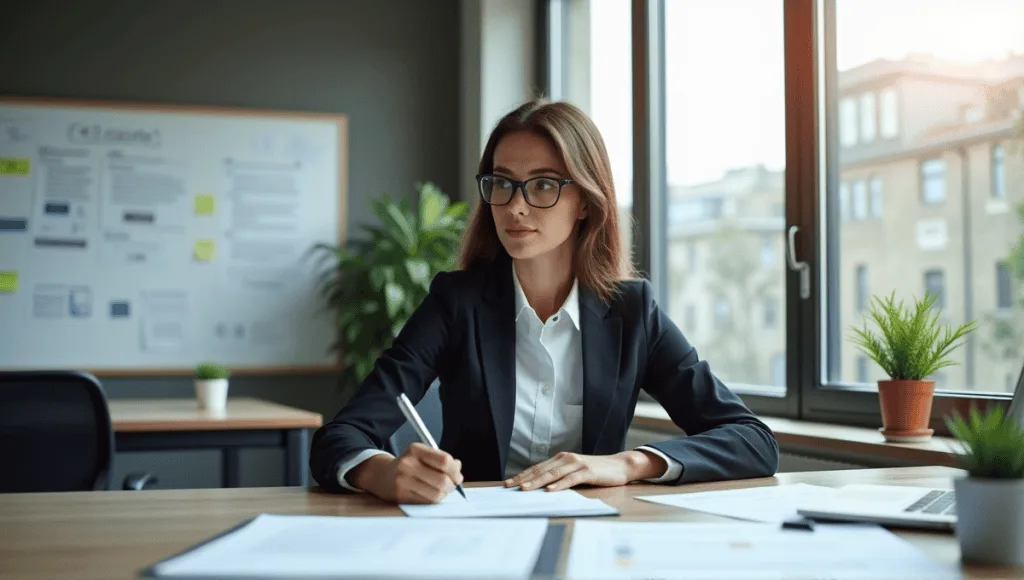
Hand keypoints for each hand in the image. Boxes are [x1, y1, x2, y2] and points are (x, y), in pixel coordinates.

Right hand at [348, 443, 463, 503]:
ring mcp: (403, 480)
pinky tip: (431, 495)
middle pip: (442, 480)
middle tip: (452, 485)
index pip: (444, 461)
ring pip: (436, 494)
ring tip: (442, 490)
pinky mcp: (401, 495)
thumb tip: (458, 468)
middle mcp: (407, 464)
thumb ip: (441, 459)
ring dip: (444, 494)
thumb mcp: (422, 455)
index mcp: (415, 449)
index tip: (458, 476)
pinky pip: (427, 502)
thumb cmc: (408, 465)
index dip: (455, 471)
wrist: (381, 475)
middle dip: (452, 485)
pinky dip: (434, 500)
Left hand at [503, 450, 667, 491]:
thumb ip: (560, 477)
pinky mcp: (587, 471)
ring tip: (524, 488)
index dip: (522, 475)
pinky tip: (550, 490)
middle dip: (524, 479)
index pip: (537, 468)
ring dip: (537, 482)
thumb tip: (540, 488)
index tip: (508, 483)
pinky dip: (559, 485)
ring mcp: (577, 464)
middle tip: (509, 486)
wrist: (620, 466)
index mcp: (561, 459)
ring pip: (553, 474)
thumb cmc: (596, 472)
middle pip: (541, 470)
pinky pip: (570, 479)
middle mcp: (566, 459)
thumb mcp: (575, 472)